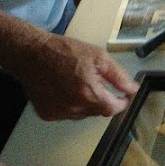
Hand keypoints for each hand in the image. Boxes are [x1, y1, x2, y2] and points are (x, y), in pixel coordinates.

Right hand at [11, 33, 138, 119]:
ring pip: (82, 114)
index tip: (123, 96)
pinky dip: (70, 105)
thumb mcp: (98, 56)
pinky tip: (65, 89)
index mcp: (89, 94)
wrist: (31, 53)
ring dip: (86, 103)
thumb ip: (118, 76)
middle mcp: (74, 108)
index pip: (113, 109)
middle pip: (98, 111)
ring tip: (78, 83)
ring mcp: (59, 113)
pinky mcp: (47, 114)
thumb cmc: (64, 51)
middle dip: (102, 100)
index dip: (121, 103)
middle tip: (98, 83)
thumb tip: (132, 89)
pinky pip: (66, 114)